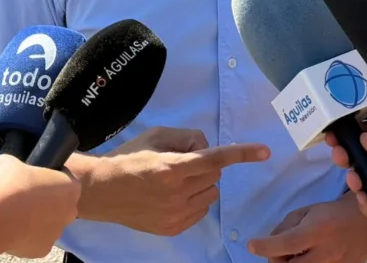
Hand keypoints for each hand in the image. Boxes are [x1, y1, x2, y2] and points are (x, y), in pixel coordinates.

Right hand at [0, 154, 80, 258]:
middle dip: (41, 200)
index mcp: (71, 187)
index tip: (31, 179)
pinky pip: (35, 240)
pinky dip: (25, 235)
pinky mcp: (43, 249)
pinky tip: (13, 227)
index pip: (63, 179)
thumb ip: (12, 164)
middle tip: (20, 196)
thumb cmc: (11, 184)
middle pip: (57, 203)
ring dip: (33, 218)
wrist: (1, 216)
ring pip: (46, 223)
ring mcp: (57, 232)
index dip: (46, 177)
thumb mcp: (8, 162)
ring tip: (13, 212)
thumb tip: (1, 170)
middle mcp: (70, 211)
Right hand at [78, 126, 270, 235]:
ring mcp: (176, 215)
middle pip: (215, 175)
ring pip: (211, 193)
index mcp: (172, 168)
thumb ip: (187, 138)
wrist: (101, 191)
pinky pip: (202, 209)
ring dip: (202, 182)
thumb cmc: (129, 158)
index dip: (242, 153)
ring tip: (176, 179)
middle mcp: (177, 194)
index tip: (265, 151)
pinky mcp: (174, 228)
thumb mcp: (156, 136)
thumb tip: (207, 147)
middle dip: (206, 164)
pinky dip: (196, 199)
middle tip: (182, 160)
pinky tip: (174, 195)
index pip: (215, 158)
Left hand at [247, 194, 366, 261]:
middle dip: (277, 261)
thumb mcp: (306, 212)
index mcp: (317, 231)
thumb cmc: (331, 214)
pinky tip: (306, 259)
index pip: (287, 243)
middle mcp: (326, 253)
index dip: (266, 246)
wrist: (364, 224)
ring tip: (293, 256)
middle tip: (278, 253)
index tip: (252, 244)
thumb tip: (268, 243)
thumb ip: (286, 227)